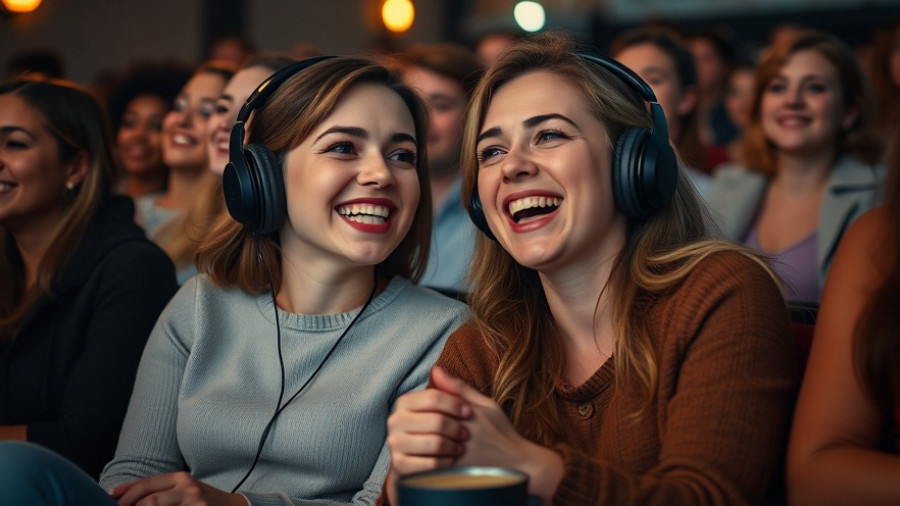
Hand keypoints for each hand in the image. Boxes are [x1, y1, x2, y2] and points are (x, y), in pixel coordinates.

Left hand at [110, 472, 248, 505]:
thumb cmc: (202, 500)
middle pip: (149, 500)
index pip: (146, 484)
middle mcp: (187, 489)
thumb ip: (159, 490)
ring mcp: (194, 504)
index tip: (110, 499)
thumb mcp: (183, 489)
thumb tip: (122, 495)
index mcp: (181, 478)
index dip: (125, 493)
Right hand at [386, 370, 471, 476]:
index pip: (433, 397)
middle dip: (457, 428)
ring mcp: (395, 444)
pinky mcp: (400, 466)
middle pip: (436, 420)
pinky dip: (446, 463)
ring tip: (460, 448)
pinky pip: (430, 464)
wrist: (429, 468)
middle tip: (466, 435)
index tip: (469, 413)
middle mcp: (395, 421)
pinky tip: (451, 461)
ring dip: (453, 446)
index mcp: (405, 403)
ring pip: (434, 442)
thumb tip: (437, 369)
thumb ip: (450, 388)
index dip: (455, 404)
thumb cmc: (445, 432)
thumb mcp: (454, 409)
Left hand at [430, 367, 564, 502]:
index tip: (432, 414)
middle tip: (428, 430)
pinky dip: (430, 461)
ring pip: (428, 447)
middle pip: (429, 427)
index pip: (433, 407)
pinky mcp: (458, 475)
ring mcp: (460, 458)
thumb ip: (459, 388)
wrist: (519, 464)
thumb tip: (435, 369)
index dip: (429, 409)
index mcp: (467, 416)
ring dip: (424, 444)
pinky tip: (435, 458)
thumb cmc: (501, 431)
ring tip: (431, 443)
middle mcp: (463, 436)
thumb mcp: (485, 404)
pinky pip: (433, 467)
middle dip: (424, 427)